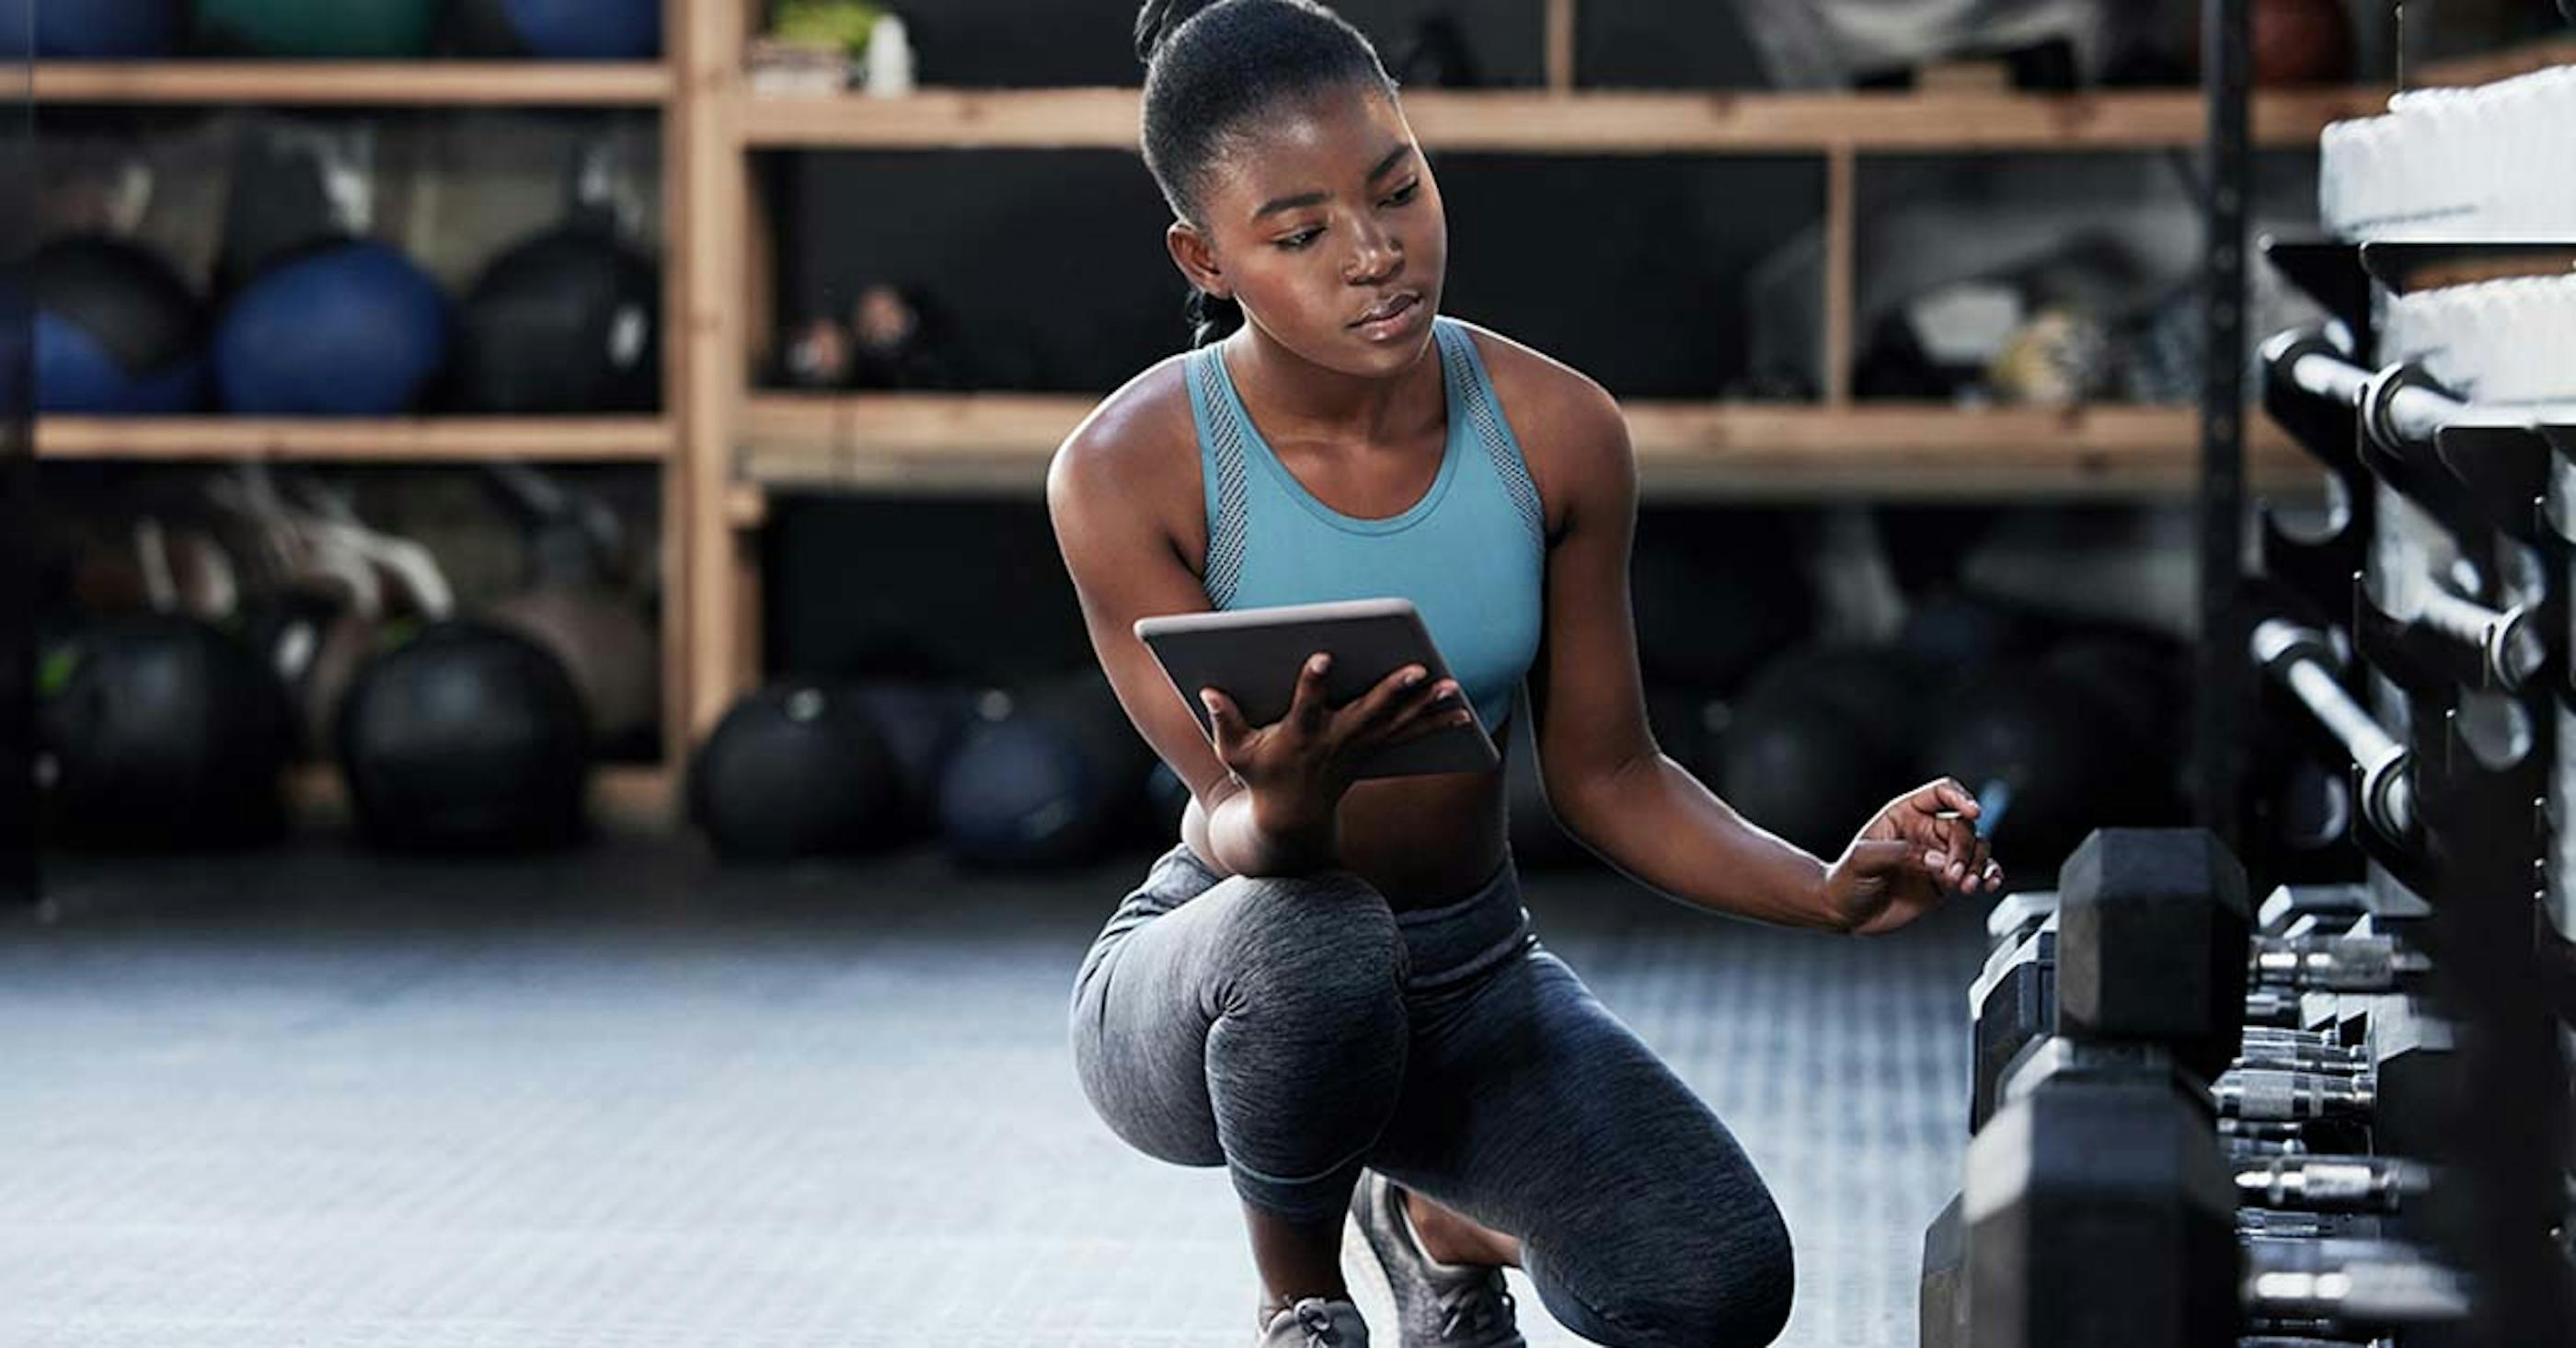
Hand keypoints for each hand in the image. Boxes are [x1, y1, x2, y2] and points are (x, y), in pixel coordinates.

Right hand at [1199, 652, 1468, 826]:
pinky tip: (1462, 712)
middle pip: (1367, 713)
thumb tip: (1208, 690)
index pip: (1307, 706)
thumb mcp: (1234, 753)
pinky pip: (1409, 737)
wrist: (1292, 819)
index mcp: (1298, 736)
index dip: (1314, 682)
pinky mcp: (1374, 751)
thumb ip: (1224, 720)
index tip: (1323, 656)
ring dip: (1426, 706)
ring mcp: (1358, 748)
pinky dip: (1436, 725)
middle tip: (1416, 669)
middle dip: (1392, 691)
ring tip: (1451, 685)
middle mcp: (1334, 742)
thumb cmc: (1260, 775)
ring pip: (1397, 724)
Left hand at [1823, 778, 2003, 935]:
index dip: (1960, 797)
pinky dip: (1988, 876)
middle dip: (1964, 849)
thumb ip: (1900, 854)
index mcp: (1905, 814)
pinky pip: (1977, 872)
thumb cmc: (1846, 879)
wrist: (1845, 913)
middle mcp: (1926, 831)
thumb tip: (1937, 859)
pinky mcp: (1946, 881)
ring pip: (1976, 848)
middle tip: (1953, 873)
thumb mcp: (1863, 859)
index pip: (1941, 793)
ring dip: (1979, 865)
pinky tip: (1989, 883)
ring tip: (1966, 885)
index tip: (1973, 812)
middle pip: (1963, 825)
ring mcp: (1938, 856)